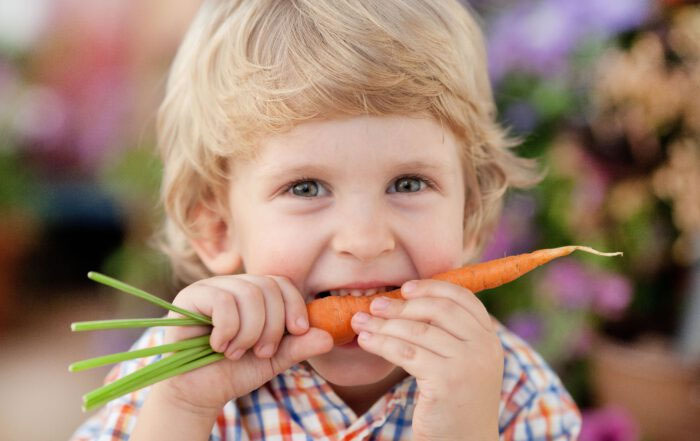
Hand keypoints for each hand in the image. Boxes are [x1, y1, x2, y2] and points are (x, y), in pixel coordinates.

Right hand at [155, 274, 333, 415]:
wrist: (199, 392)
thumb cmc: (235, 372)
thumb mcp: (274, 359)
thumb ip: (299, 346)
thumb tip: (328, 337)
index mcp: (254, 293)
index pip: (281, 282)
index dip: (294, 305)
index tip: (298, 332)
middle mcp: (233, 284)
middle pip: (268, 287)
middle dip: (272, 327)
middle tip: (261, 352)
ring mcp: (210, 287)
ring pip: (248, 294)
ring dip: (250, 332)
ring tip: (238, 353)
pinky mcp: (189, 297)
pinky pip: (223, 301)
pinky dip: (228, 330)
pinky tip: (219, 346)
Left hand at [350, 279, 503, 440]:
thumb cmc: (455, 403)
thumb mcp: (464, 363)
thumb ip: (450, 335)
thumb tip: (409, 301)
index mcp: (489, 338)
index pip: (462, 297)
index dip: (431, 287)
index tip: (404, 288)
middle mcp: (484, 347)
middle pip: (438, 309)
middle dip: (401, 305)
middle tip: (374, 305)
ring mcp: (467, 364)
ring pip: (417, 331)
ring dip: (383, 324)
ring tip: (360, 321)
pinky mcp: (446, 381)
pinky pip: (406, 353)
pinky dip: (381, 343)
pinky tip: (365, 341)